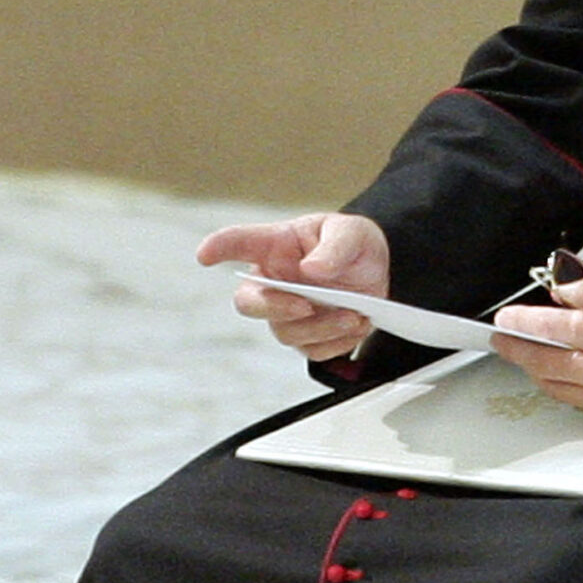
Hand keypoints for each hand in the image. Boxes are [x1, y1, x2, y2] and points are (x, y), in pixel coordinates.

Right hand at [196, 213, 392, 361]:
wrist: (377, 273)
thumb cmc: (353, 245)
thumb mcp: (353, 233)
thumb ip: (336, 247)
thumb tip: (312, 270)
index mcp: (276, 246)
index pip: (240, 242)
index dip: (219, 247)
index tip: (205, 255)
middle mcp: (273, 282)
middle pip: (249, 302)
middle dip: (273, 307)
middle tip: (306, 306)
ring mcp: (286, 312)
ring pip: (286, 332)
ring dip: (321, 327)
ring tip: (352, 315)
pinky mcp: (306, 336)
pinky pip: (313, 350)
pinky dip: (338, 341)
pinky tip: (357, 324)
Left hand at [490, 268, 582, 425]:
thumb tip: (563, 293)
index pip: (552, 327)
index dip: (523, 322)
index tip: (505, 317)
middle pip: (544, 363)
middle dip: (516, 349)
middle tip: (501, 338)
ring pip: (557, 387)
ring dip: (536, 369)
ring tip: (526, 352)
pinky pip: (579, 402)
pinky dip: (562, 385)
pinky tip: (559, 371)